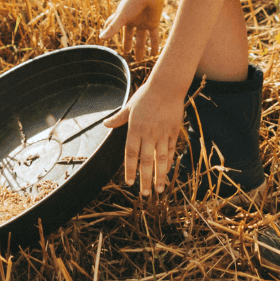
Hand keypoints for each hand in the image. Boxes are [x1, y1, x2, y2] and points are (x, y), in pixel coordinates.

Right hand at [99, 0, 163, 59]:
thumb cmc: (133, 1)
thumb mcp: (121, 16)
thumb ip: (112, 29)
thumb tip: (101, 39)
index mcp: (122, 16)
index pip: (113, 25)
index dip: (109, 31)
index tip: (104, 38)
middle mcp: (133, 19)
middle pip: (129, 34)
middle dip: (127, 42)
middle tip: (126, 52)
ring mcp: (143, 22)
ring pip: (141, 38)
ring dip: (140, 48)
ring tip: (139, 60)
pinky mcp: (153, 23)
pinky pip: (154, 37)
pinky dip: (154, 45)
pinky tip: (154, 54)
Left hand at [104, 77, 184, 195]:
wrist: (167, 86)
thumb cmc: (146, 95)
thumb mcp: (130, 106)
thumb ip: (119, 118)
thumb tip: (105, 124)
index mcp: (135, 129)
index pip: (131, 154)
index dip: (130, 170)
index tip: (129, 183)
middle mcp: (149, 134)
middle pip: (146, 161)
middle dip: (144, 179)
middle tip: (144, 194)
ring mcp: (163, 134)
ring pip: (161, 159)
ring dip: (160, 176)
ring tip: (159, 190)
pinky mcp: (174, 132)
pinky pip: (171, 150)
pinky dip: (169, 162)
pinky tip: (168, 171)